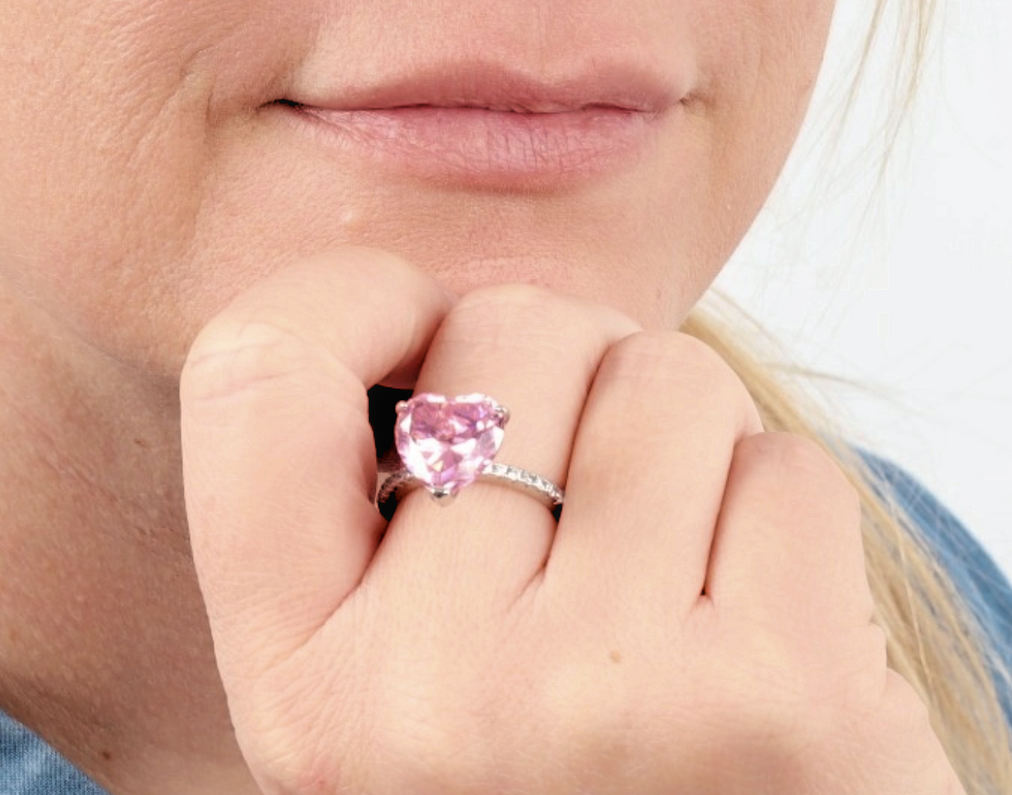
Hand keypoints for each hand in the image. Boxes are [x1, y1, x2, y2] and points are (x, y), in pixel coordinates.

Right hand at [180, 247, 960, 793]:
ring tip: (670, 565)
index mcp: (297, 689)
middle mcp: (428, 700)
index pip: (257, 369)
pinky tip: (758, 626)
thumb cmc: (541, 778)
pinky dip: (781, 516)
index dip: (351, 298)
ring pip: (662, 374)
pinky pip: (787, 468)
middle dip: (564, 366)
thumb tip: (431, 298)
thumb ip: (352, 510)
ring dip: (683, 436)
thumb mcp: (375, 686)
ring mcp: (608, 701)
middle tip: (576, 489)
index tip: (418, 335)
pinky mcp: (787, 710)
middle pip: (506, 327)